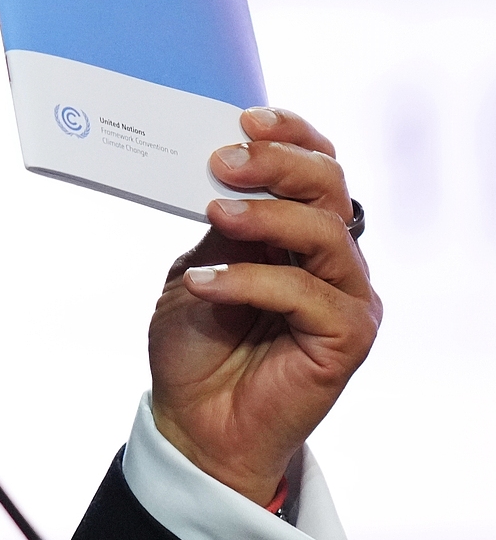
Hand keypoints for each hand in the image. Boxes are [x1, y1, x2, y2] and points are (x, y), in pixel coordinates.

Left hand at [148, 107, 381, 504]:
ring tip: (215, 214)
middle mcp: (332, 259)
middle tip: (227, 160)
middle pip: (330, 189)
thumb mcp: (198, 265)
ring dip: (265, 216)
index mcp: (299, 233)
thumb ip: (222, 225)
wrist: (192, 419)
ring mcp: (345, 297)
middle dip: (279, 164)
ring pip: (325, 234)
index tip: (246, 119)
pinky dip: (251, 281)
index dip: (292, 137)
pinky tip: (204, 284)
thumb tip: (224, 168)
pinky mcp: (347, 338)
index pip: (317, 168)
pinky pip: (307, 294)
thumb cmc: (197, 344)